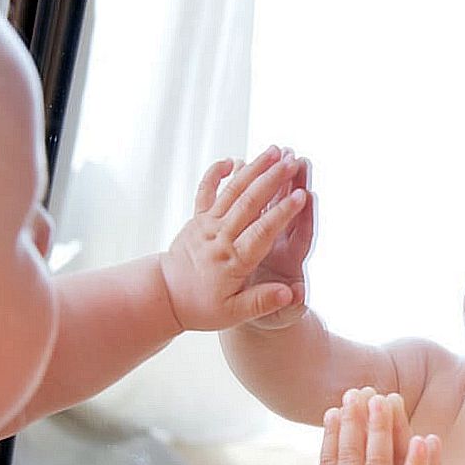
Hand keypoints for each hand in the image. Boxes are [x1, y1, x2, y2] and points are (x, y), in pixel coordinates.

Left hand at [160, 146, 307, 330]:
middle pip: (249, 203)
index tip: (300, 195)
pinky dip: (217, 173)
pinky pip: (206, 190)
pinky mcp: (197, 218)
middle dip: (272, 179)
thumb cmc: (201, 307)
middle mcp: (219, 237)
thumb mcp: (233, 314)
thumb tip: (289, 293)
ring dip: (254, 168)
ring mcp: (206, 224)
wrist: (164, 295)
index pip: (261, 232)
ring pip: (232, 191)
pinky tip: (233, 159)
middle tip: (292, 160)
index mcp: (232, 261)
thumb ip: (262, 302)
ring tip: (274, 150)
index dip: (282, 213)